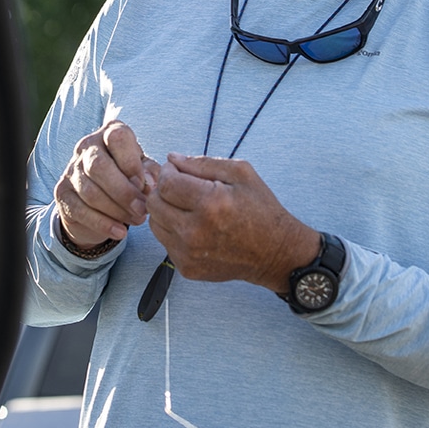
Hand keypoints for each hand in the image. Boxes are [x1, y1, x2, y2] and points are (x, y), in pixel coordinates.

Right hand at [54, 120, 159, 249]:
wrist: (100, 196)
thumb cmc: (128, 175)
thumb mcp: (144, 169)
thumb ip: (150, 173)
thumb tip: (149, 186)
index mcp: (109, 132)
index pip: (118, 138)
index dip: (132, 163)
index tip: (146, 187)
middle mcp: (87, 146)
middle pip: (99, 166)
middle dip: (124, 192)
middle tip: (142, 210)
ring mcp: (71, 169)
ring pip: (90, 191)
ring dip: (116, 210)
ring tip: (137, 220)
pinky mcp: (62, 192)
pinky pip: (80, 210)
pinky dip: (103, 224)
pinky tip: (120, 232)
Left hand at [146, 153, 319, 291]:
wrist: (274, 252)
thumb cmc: (261, 210)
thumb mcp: (241, 173)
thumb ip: (202, 162)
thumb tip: (172, 159)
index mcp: (210, 203)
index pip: (166, 183)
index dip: (168, 172)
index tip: (176, 170)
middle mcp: (195, 231)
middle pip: (154, 203)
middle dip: (164, 190)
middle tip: (180, 187)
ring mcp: (189, 253)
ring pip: (154, 223)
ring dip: (165, 210)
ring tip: (187, 207)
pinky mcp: (187, 268)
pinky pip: (165, 242)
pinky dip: (173, 231)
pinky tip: (193, 226)